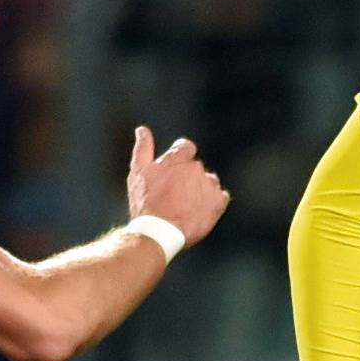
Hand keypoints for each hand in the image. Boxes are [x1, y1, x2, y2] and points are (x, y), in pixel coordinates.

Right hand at [127, 126, 228, 246]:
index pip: (186, 147)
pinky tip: (200, 211)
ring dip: (202, 189)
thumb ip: (143, 148)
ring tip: (186, 205)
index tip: (175, 171)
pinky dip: (214, 202)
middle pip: (196, 168)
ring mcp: (208, 185)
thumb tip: (142, 129)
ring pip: (210, 182)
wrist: (160, 231)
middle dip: (188, 178)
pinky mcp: (218, 202)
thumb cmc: (146, 202)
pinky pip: (221, 197)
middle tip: (175, 196)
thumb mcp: (138, 173)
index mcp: (177, 158)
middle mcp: (195, 168)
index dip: (181, 157)